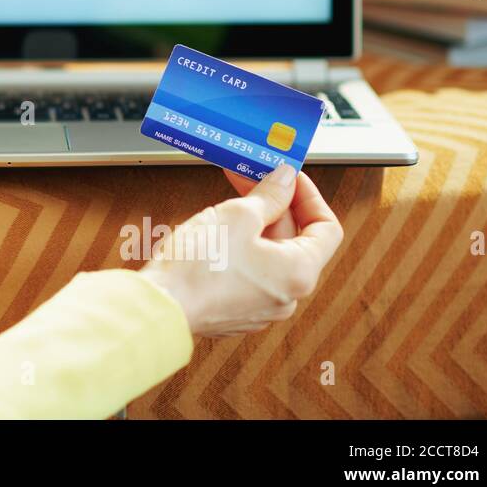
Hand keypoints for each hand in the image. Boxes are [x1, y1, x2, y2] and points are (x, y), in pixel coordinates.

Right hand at [138, 164, 343, 338]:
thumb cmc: (198, 268)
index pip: (326, 228)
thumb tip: (284, 181)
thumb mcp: (237, 215)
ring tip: (227, 202)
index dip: (309, 196)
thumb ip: (269, 195)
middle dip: (272, 205)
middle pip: (293, 239)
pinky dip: (239, 247)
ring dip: (253, 224)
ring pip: (268, 255)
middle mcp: (287, 296)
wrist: (160, 307)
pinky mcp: (237, 309)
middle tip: (248, 177)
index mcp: (298, 273)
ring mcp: (261, 306)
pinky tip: (216, 231)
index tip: (288, 178)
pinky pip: (249, 272)